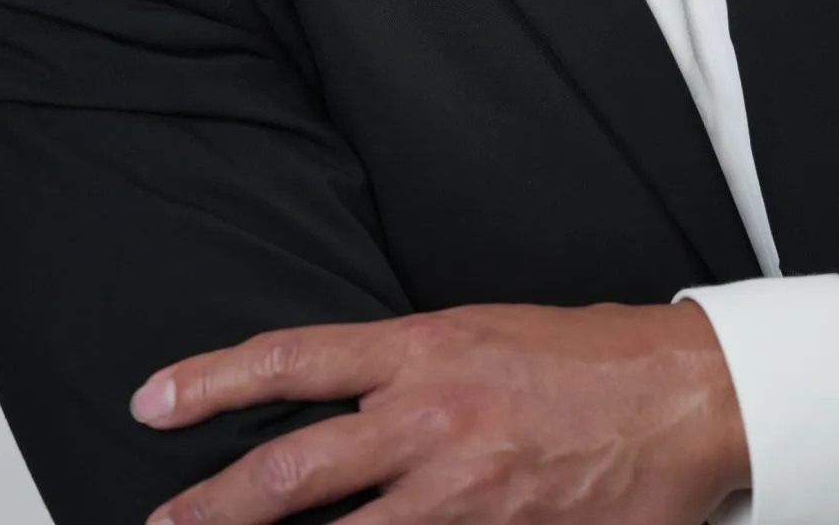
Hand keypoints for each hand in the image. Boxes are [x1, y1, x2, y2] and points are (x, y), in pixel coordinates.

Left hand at [130, 298, 748, 524]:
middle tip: (160, 524)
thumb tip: (344, 408)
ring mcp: (461, 494)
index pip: (293, 360)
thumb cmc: (585, 357)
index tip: (156, 401)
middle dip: (214, 505)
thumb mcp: (483, 333)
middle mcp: (429, 419)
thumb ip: (408, 371)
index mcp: (422, 349)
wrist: (682, 396)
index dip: (214, 380)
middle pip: (294, 469)